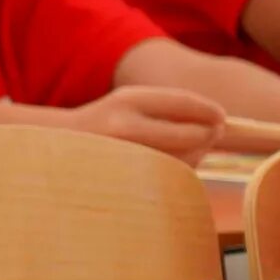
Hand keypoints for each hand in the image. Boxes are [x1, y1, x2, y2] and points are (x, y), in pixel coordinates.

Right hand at [64, 86, 226, 161]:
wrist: (58, 147)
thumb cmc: (105, 124)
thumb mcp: (129, 102)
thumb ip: (166, 107)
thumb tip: (215, 122)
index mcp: (128, 99)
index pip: (182, 102)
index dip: (208, 110)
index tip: (221, 116)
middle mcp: (125, 126)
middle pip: (189, 134)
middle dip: (208, 134)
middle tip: (216, 133)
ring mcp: (125, 156)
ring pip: (183, 159)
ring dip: (197, 154)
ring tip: (193, 147)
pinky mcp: (126, 180)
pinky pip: (169, 177)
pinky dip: (181, 169)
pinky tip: (173, 163)